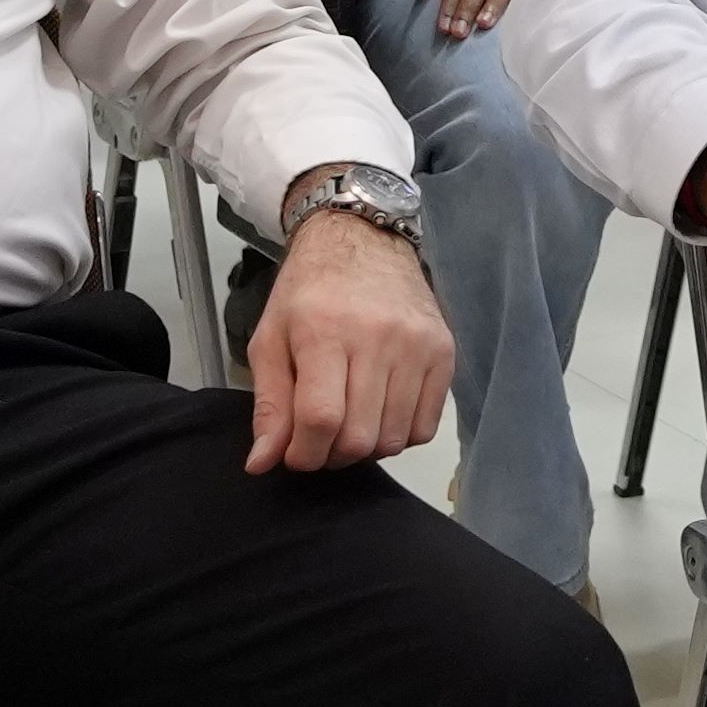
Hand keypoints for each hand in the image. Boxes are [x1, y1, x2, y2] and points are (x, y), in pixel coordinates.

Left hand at [245, 206, 451, 473]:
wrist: (364, 242)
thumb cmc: (311, 290)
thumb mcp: (271, 340)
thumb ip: (269, 405)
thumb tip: (262, 463)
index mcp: (324, 331)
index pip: (321, 419)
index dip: (304, 453)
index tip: (294, 454)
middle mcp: (378, 337)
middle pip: (360, 437)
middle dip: (331, 455)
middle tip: (319, 440)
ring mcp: (417, 346)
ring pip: (394, 439)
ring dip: (365, 448)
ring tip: (349, 425)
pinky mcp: (444, 353)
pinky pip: (425, 427)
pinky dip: (399, 435)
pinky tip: (379, 413)